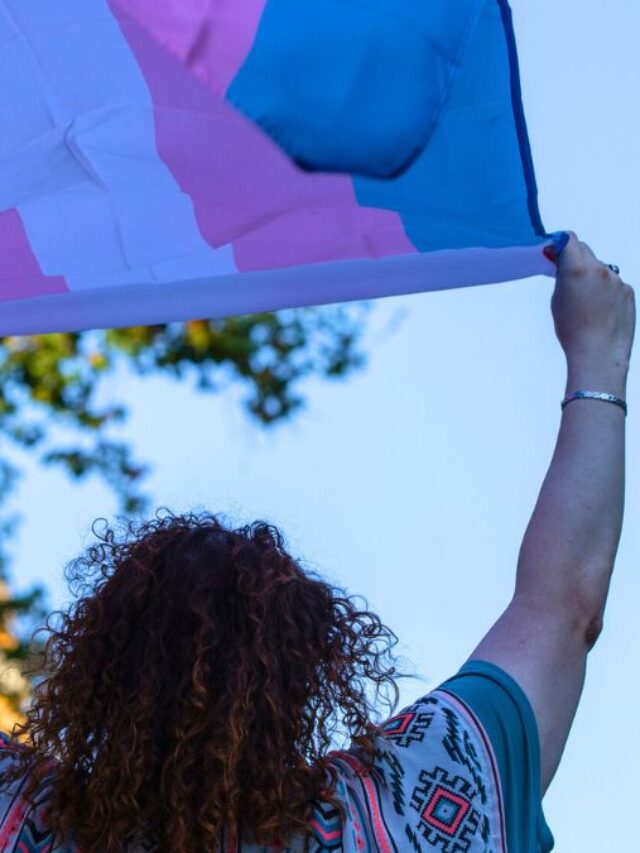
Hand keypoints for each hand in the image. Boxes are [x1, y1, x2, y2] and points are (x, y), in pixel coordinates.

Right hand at [550, 232, 635, 372]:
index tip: (555, 251)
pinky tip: (600, 310)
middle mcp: (600, 269)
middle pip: (586, 252)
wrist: (599, 353)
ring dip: (592, 278)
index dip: (561, 243)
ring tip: (586, 304)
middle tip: (568, 277)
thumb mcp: (557, 300)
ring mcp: (617, 279)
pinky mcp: (628, 291)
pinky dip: (606, 291)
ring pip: (601, 269)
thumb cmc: (574, 331)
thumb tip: (562, 264)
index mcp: (577, 268)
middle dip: (576, 260)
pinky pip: (614, 284)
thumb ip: (561, 277)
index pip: (569, 239)